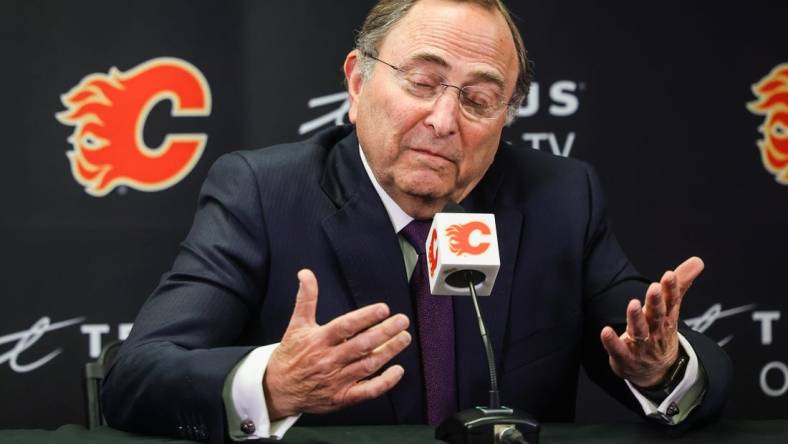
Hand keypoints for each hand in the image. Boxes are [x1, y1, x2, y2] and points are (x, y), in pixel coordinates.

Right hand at [263, 269, 411, 419]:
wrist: (278, 389)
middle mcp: (329, 360)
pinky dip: (384, 382)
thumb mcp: (296, 324)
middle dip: (385, 332)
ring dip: (389, 352)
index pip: (345, 326)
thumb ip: (306, 298)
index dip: (365, 317)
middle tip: (402, 321)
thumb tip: (305, 273)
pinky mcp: (342, 397)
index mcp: (319, 340)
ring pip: (368, 365)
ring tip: (404, 338)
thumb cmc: (291, 354)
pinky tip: (398, 371)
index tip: (383, 309)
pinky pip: (367, 391)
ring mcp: (337, 380)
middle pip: (362, 345)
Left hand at [600, 257, 703, 386]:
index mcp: (666, 318)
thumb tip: (698, 260)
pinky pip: (618, 350)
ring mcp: (641, 346)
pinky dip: (612, 342)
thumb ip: (680, 283)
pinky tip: (605, 331)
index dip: (671, 288)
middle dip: (656, 302)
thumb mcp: (670, 308)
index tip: (669, 275)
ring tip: (633, 304)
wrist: (656, 371)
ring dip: (636, 319)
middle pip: (657, 315)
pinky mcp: (625, 357)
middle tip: (655, 287)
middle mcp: (655, 331)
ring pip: (639, 332)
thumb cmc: (660, 332)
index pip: (671, 302)